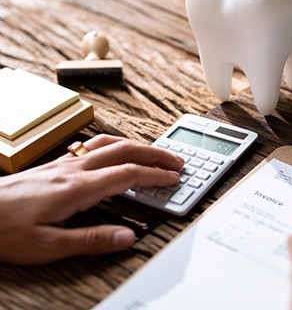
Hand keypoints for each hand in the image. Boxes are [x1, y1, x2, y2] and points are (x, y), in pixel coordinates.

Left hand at [0, 134, 183, 264]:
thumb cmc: (5, 228)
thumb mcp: (48, 246)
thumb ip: (91, 240)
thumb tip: (127, 237)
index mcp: (77, 188)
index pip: (128, 174)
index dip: (155, 175)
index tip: (174, 179)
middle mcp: (74, 169)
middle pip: (125, 150)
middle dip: (155, 154)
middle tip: (176, 160)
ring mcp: (66, 163)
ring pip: (111, 143)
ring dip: (138, 145)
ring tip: (155, 153)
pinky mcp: (57, 164)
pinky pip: (95, 145)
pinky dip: (117, 144)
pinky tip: (118, 150)